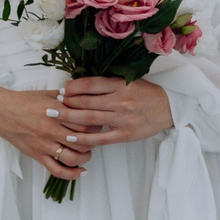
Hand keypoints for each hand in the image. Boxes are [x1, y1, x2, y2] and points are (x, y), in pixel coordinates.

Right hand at [0, 87, 91, 181]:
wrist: (1, 112)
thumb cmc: (23, 101)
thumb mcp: (47, 94)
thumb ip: (66, 97)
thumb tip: (85, 97)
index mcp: (55, 112)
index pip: (83, 121)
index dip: (95, 124)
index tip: (98, 123)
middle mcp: (50, 129)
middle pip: (82, 140)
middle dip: (93, 140)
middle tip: (97, 137)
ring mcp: (43, 145)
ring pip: (72, 157)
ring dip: (85, 157)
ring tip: (88, 153)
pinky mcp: (37, 156)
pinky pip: (57, 170)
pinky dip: (72, 174)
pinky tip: (82, 172)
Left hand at [52, 77, 172, 146]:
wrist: (169, 108)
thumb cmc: (146, 93)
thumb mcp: (129, 81)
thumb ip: (108, 83)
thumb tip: (81, 85)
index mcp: (121, 84)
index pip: (91, 84)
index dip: (74, 87)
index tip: (62, 90)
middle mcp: (121, 100)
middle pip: (87, 102)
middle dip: (66, 103)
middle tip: (51, 105)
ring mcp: (123, 118)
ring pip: (90, 119)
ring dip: (69, 118)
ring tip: (54, 118)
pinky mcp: (125, 134)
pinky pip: (100, 137)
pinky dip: (84, 138)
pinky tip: (70, 138)